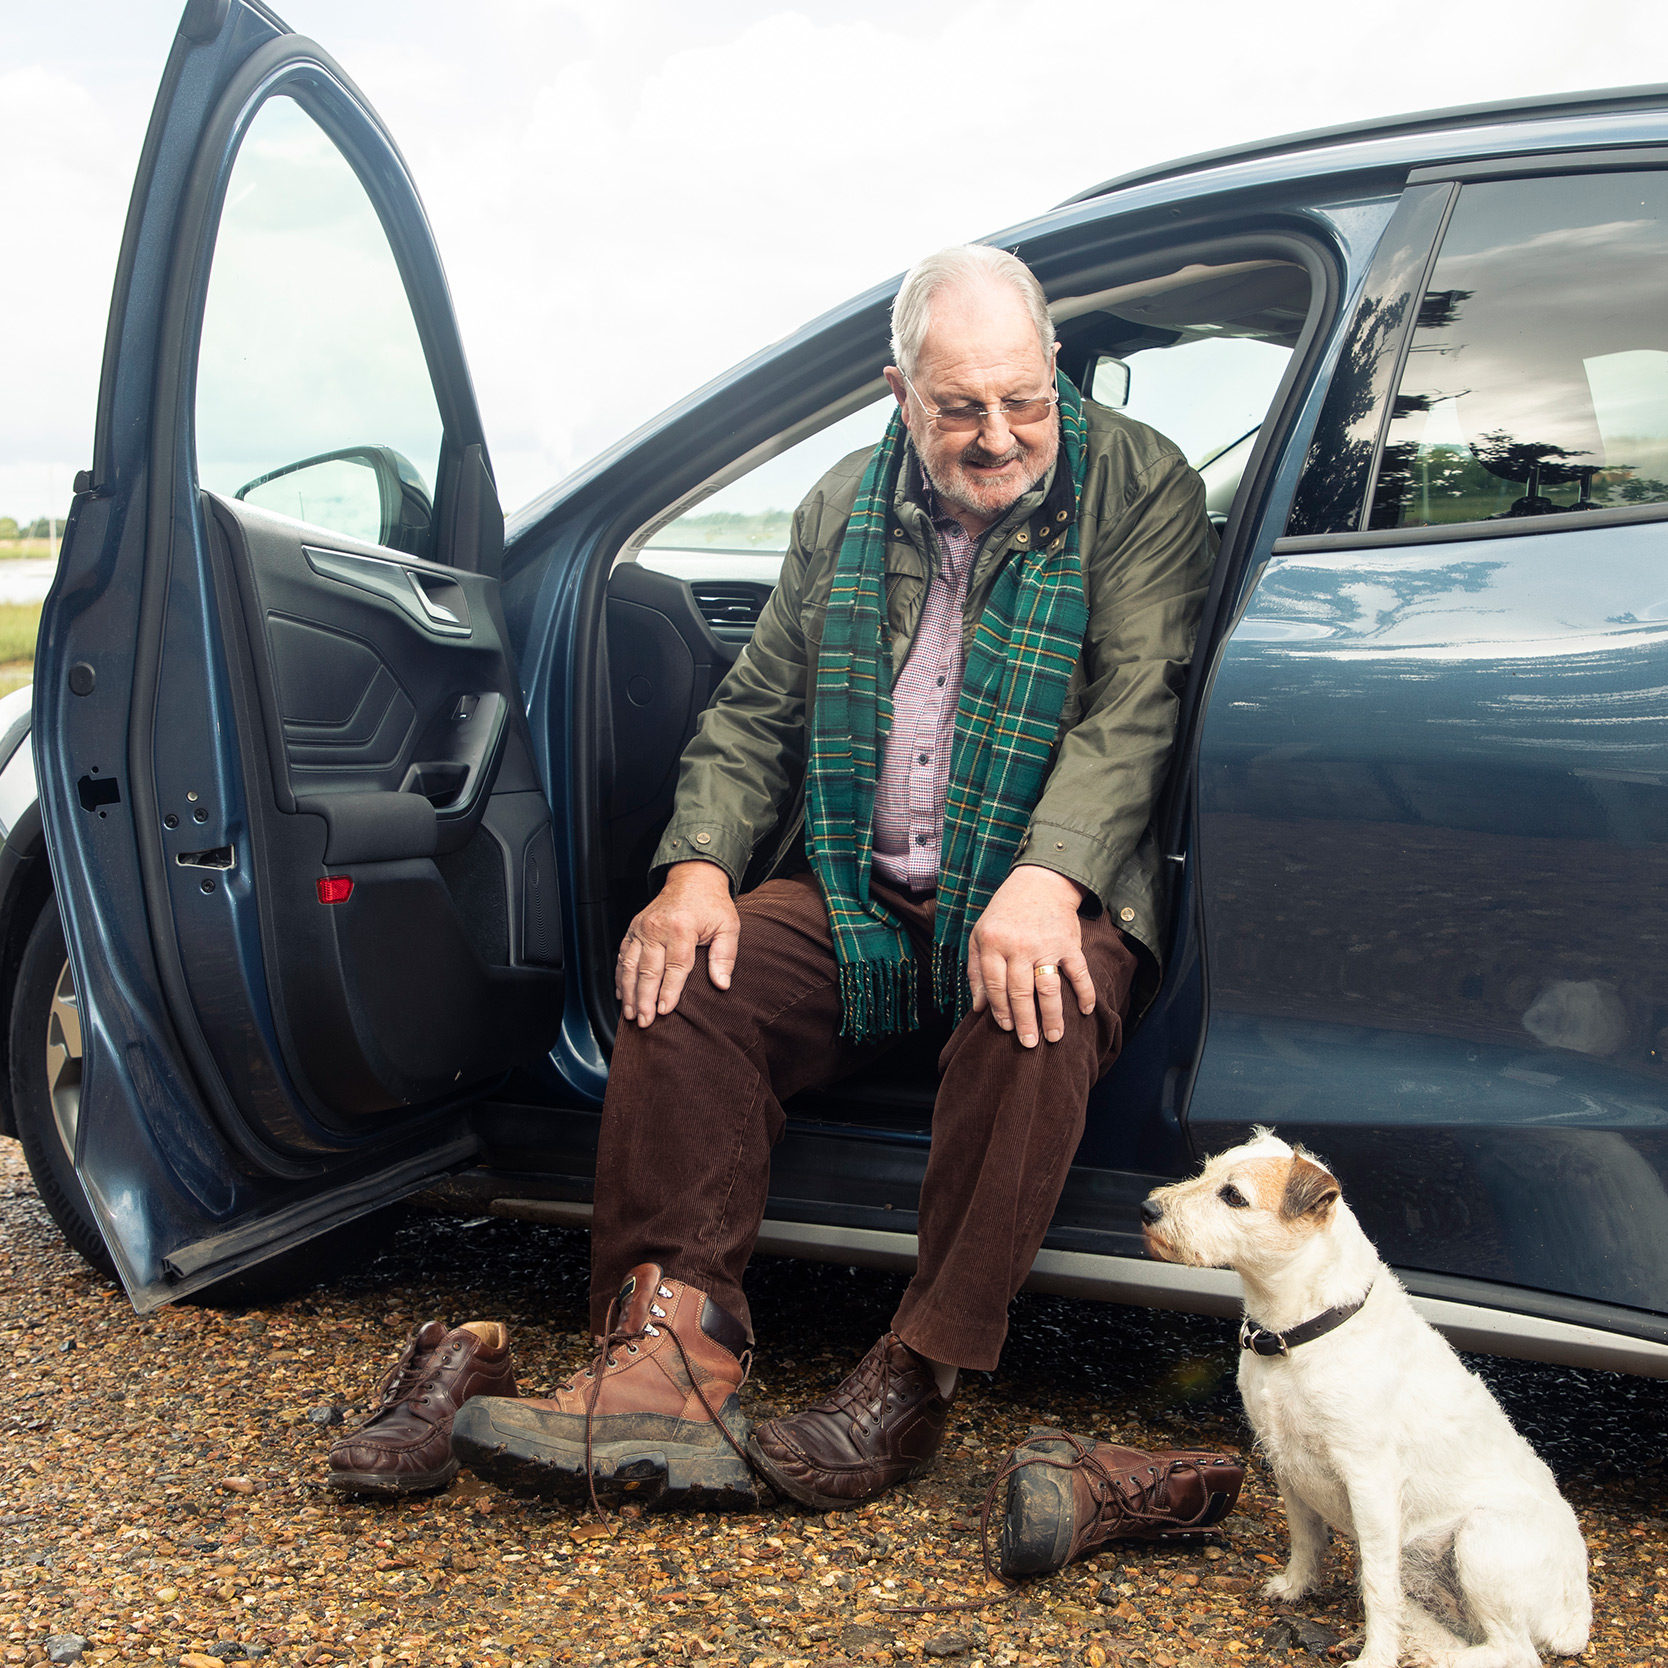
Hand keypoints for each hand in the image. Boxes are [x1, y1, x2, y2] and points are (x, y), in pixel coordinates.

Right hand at [616, 860, 739, 1027]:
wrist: (693, 879)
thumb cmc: (712, 905)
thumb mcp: (728, 926)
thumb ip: (725, 956)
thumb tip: (722, 984)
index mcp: (681, 928)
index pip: (674, 967)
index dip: (669, 991)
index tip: (664, 1011)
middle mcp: (657, 928)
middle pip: (648, 970)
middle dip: (644, 999)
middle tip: (644, 1022)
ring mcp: (642, 928)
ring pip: (630, 966)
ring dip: (629, 993)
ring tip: (630, 1015)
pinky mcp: (633, 929)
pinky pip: (622, 956)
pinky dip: (620, 977)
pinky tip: (622, 995)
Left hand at [967, 865, 1094, 1047]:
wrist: (1040, 882)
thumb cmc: (1005, 912)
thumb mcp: (980, 934)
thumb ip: (976, 970)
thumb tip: (978, 1007)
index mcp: (993, 943)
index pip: (995, 985)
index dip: (1000, 1010)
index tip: (1006, 1029)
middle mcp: (1019, 946)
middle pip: (1020, 992)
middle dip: (1024, 1022)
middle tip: (1029, 1044)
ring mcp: (1046, 945)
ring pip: (1048, 988)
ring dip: (1052, 1016)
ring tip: (1054, 1037)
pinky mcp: (1069, 943)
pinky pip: (1079, 973)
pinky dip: (1085, 993)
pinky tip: (1086, 1011)